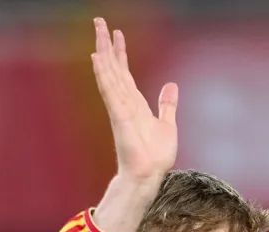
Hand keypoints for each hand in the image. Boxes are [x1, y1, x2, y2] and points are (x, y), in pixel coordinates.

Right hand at [91, 17, 178, 184]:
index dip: (120, 52)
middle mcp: (124, 101)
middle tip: (99, 21)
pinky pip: (110, 91)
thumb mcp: (167, 122)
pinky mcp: (120, 116)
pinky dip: (104, 75)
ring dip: (103, 53)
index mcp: (134, 102)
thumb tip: (171, 85)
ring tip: (98, 32)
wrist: (149, 174)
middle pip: (113, 66)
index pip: (124, 71)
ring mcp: (120, 107)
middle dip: (106, 44)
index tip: (116, 33)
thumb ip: (167, 103)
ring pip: (110, 74)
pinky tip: (98, 60)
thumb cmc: (155, 155)